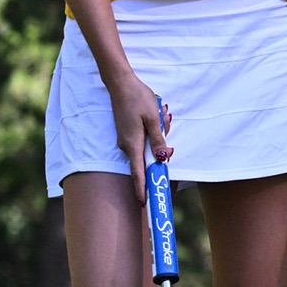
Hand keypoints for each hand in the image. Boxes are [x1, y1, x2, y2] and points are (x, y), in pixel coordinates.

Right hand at [108, 72, 168, 205]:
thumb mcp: (153, 118)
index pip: (138, 173)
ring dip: (158, 134)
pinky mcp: (128, 132)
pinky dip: (154, 129)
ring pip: (148, 146)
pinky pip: (145, 138)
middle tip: (165, 122)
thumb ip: (158, 139)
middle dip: (161, 149)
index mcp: (133, 144)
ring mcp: (126, 139)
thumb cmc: (138, 99)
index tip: (145, 203)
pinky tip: (157, 113)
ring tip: (161, 113)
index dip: (142, 188)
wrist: (121, 83)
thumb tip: (162, 158)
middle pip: (148, 158)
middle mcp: (127, 145)